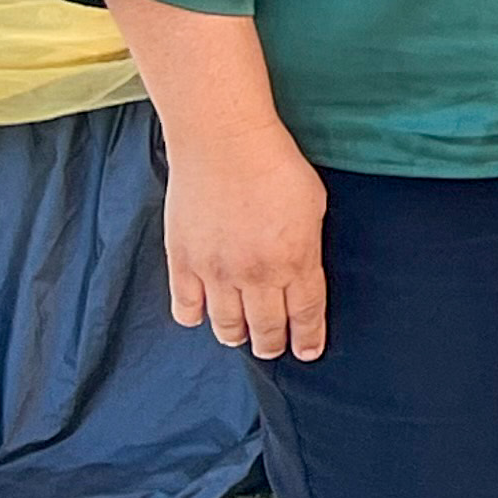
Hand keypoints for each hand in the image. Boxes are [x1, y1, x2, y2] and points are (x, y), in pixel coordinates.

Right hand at [160, 122, 330, 361]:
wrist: (223, 144)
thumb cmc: (276, 165)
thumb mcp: (314, 206)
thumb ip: (308, 247)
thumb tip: (304, 272)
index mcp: (296, 260)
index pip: (305, 314)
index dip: (307, 339)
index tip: (307, 353)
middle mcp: (257, 275)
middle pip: (266, 328)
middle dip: (272, 344)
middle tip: (272, 348)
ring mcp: (217, 273)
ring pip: (226, 326)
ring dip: (237, 336)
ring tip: (242, 336)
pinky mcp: (183, 264)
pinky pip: (186, 309)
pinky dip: (196, 317)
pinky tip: (204, 314)